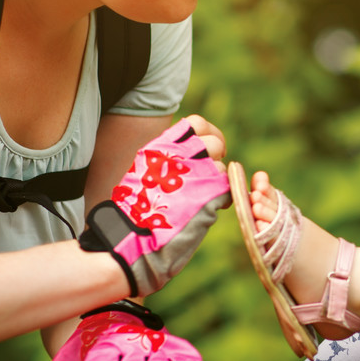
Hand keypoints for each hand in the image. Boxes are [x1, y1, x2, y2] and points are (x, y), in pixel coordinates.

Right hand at [80, 117, 230, 296]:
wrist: (132, 237)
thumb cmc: (135, 210)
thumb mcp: (145, 169)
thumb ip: (168, 157)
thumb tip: (190, 153)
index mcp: (163, 145)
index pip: (196, 123)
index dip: (208, 133)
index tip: (209, 147)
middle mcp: (182, 154)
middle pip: (214, 144)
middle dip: (217, 159)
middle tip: (211, 173)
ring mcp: (197, 173)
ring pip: (222, 168)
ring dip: (217, 182)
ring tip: (204, 197)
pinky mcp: (210, 194)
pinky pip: (227, 189)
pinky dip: (223, 199)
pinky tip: (212, 208)